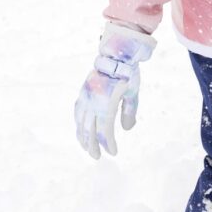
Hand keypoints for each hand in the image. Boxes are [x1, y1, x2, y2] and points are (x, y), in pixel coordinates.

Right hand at [74, 22, 155, 158]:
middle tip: (97, 157)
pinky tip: (81, 130)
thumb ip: (130, 112)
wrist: (115, 54)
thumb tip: (127, 129)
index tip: (113, 153)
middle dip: (92, 146)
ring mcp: (85, 97)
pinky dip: (78, 124)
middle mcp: (92, 102)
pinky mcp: (83, 92)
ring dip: (82, 137)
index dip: (107, 144)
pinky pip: (77, 112)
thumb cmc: (128, 73)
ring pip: (80, 123)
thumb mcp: (133, 93)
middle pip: (89, 130)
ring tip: (87, 148)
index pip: (104, 131)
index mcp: (106, 103)